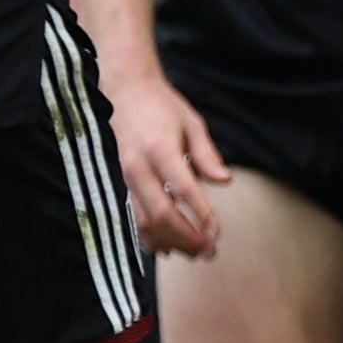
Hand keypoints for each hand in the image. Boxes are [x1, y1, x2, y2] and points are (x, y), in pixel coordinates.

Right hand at [106, 72, 232, 259]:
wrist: (123, 90)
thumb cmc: (162, 106)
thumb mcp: (192, 123)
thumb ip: (206, 154)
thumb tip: (224, 181)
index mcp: (159, 148)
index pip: (183, 190)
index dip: (202, 216)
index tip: (218, 233)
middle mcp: (137, 166)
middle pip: (161, 214)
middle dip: (187, 238)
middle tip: (208, 252)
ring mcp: (123, 176)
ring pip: (143, 222)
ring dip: (169, 242)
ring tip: (194, 252)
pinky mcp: (117, 183)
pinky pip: (131, 217)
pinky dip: (149, 236)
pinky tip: (167, 246)